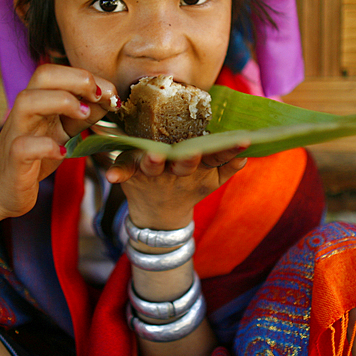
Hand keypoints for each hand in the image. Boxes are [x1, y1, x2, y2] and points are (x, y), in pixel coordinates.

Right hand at [0, 64, 118, 229]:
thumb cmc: (33, 156)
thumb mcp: (62, 131)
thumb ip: (83, 114)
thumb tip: (109, 98)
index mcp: (38, 101)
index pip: (58, 73)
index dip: (86, 76)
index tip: (111, 92)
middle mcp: (25, 111)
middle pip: (42, 75)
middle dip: (75, 78)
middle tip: (99, 95)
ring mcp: (17, 132)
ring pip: (27, 100)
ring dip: (61, 101)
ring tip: (84, 114)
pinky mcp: (14, 159)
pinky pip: (24, 145)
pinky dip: (46, 146)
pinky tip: (62, 152)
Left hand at [106, 143, 248, 228]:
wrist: (159, 215)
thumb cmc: (187, 187)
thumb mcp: (210, 181)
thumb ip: (227, 167)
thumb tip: (245, 153)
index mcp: (197, 168)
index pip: (217, 156)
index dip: (231, 149)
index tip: (245, 140)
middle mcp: (176, 170)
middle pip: (185, 163)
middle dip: (189, 158)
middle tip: (194, 152)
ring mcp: (153, 172)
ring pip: (154, 165)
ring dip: (153, 161)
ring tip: (153, 156)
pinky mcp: (132, 172)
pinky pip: (123, 169)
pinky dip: (117, 173)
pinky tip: (110, 175)